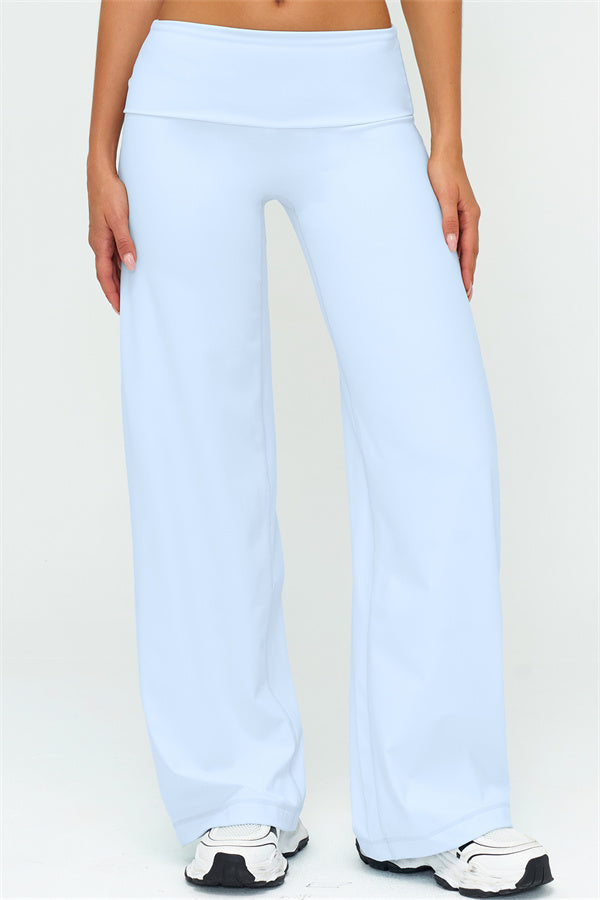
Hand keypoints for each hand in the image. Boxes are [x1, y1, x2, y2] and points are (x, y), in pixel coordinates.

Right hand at [87, 158, 135, 313]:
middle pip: (106, 273)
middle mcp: (99, 243)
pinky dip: (120, 265)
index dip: (112, 293)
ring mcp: (102, 237)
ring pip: (110, 264)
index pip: (105, 275)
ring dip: (118, 278)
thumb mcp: (120, 219)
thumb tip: (130, 266)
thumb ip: (125, 243)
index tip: (120, 308)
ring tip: (130, 292)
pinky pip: (113, 253)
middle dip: (115, 291)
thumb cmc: (109, 193)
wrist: (101, 173)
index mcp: (99, 243)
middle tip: (127, 306)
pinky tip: (129, 268)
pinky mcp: (107, 230)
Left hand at [427, 148, 479, 301]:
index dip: (466, 271)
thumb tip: (451, 247)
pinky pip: (461, 237)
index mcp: (470, 217)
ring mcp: (466, 215)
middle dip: (468, 274)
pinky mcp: (458, 211)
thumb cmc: (442, 172)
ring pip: (467, 246)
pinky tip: (455, 258)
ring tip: (462, 282)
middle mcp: (471, 218)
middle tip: (466, 295)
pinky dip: (460, 252)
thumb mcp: (444, 198)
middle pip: (471, 252)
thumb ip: (448, 222)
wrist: (444, 152)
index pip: (469, 251)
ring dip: (465, 265)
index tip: (465, 289)